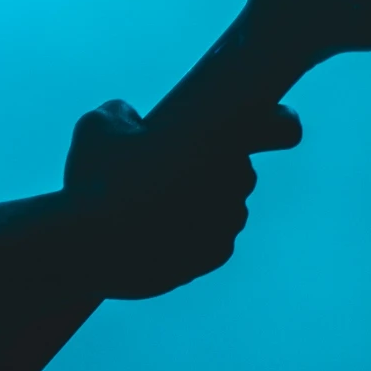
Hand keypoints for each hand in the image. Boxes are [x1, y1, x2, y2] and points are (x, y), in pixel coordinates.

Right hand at [60, 99, 302, 299]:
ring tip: (156, 202)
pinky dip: (193, 232)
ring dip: (202, 201)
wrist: (89, 248)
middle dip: (213, 165)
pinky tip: (158, 228)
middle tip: (170, 165)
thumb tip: (127, 116)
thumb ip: (121, 113)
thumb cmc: (96, 181)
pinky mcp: (212, 257)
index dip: (279, 123)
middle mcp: (234, 183)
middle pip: (239, 168)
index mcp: (218, 141)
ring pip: (226, 205)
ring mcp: (226, 223)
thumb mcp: (98, 126)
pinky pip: (212, 237)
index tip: (274, 121)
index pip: (281, 126)